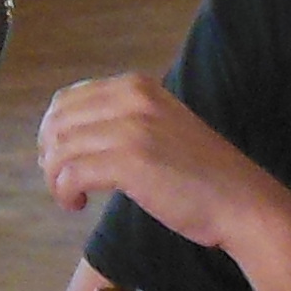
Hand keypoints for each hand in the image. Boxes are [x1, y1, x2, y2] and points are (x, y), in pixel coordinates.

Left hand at [36, 73, 279, 254]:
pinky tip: (77, 204)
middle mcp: (131, 99)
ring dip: (55, 178)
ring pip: (60, 148)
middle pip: (58, 121)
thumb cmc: (201, 173)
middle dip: (49, 154)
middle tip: (61, 181)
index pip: (68, 99)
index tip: (59, 159)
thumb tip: (68, 134)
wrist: (241, 201)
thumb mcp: (160, 126)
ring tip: (70, 196)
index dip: (53, 131)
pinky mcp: (130, 162)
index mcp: (136, 86)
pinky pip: (71, 173)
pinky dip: (64, 192)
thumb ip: (121, 120)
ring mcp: (131, 128)